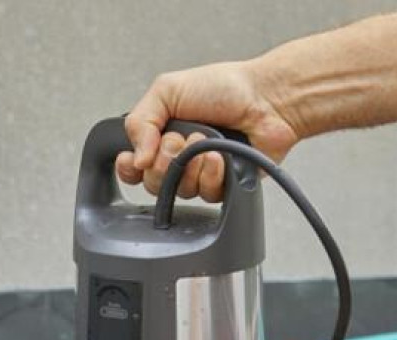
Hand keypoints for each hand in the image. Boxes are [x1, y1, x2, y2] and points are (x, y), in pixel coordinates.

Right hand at [115, 60, 299, 201]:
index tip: (135, 160)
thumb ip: (139, 122)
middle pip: (152, 184)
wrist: (267, 99)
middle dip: (164, 162)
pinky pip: (206, 195)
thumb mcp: (167, 90)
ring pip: (179, 192)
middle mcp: (179, 158)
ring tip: (206, 143)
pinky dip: (211, 175)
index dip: (130, 169)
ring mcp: (200, 174)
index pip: (132, 167)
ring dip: (190, 166)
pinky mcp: (223, 186)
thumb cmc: (224, 88)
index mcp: (161, 135)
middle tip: (180, 141)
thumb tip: (135, 160)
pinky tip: (220, 158)